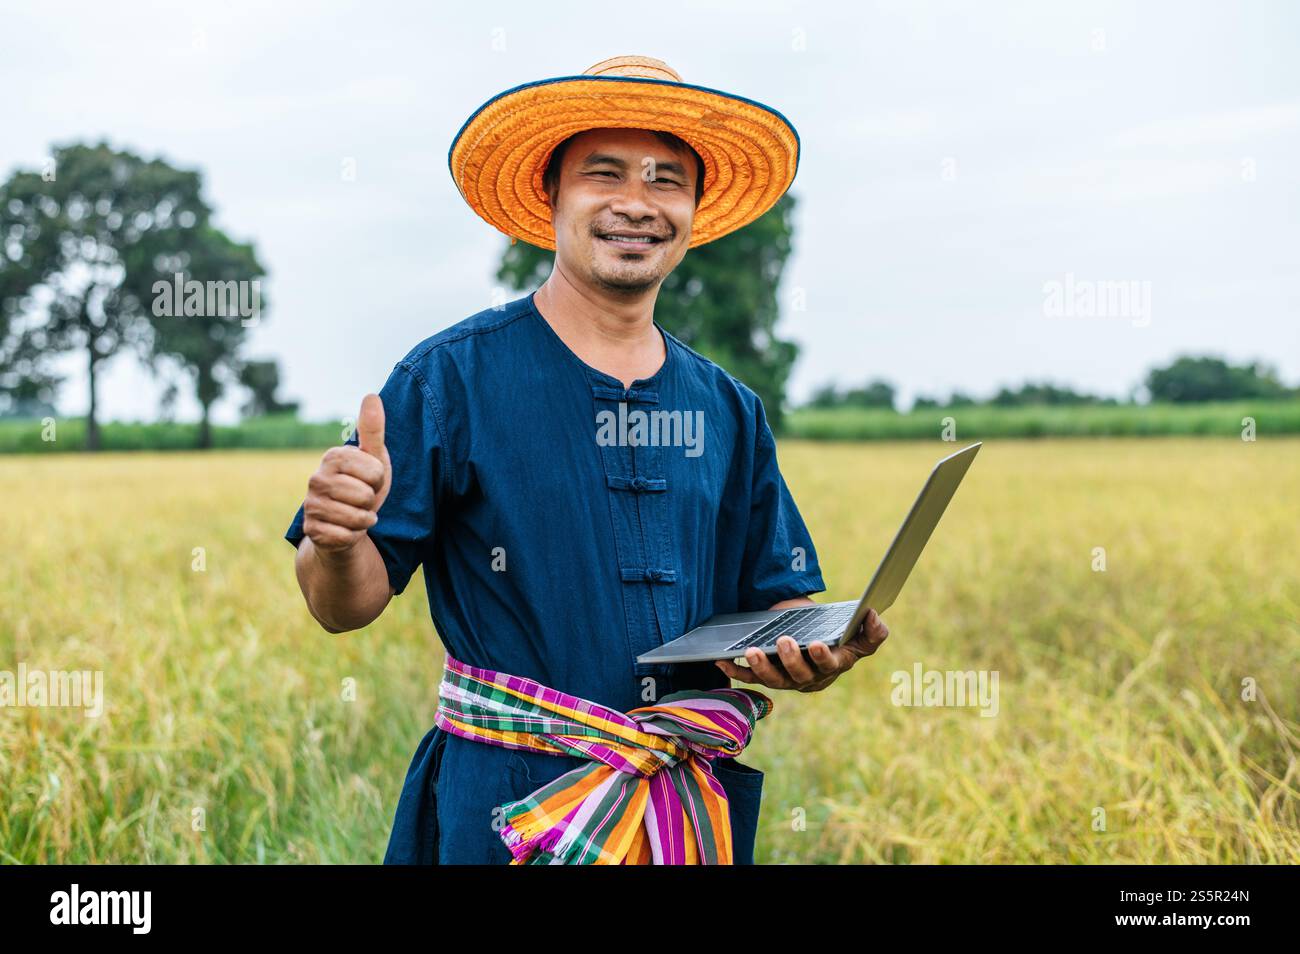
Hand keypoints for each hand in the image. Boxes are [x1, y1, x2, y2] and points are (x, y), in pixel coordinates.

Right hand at [302, 393, 391, 552]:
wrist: (347, 524)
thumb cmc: (363, 487)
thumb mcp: (374, 459)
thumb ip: (373, 430)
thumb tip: (371, 395)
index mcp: (332, 457)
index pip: (375, 470)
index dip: (378, 480)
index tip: (368, 480)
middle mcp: (316, 479)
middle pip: (366, 495)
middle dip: (372, 501)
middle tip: (361, 500)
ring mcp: (311, 505)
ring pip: (357, 516)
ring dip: (364, 520)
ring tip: (356, 514)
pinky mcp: (312, 530)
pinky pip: (346, 536)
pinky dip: (354, 536)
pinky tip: (346, 530)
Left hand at [715, 608, 889, 691]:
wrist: (810, 632)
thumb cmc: (835, 632)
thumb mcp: (856, 630)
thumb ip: (873, 629)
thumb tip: (873, 615)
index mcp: (832, 666)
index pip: (829, 666)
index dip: (822, 658)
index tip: (816, 644)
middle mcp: (809, 678)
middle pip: (799, 676)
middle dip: (791, 660)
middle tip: (784, 640)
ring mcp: (786, 679)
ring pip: (773, 680)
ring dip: (762, 667)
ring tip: (752, 651)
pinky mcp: (765, 675)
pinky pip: (749, 677)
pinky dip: (735, 670)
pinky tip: (722, 660)